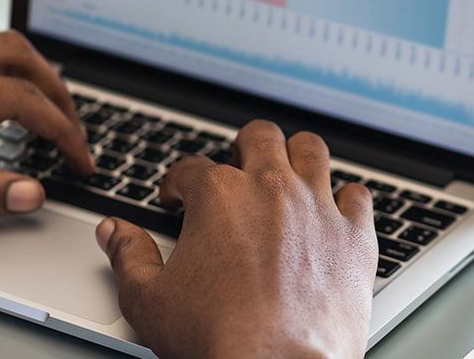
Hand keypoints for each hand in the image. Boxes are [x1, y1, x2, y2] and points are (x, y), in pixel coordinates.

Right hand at [95, 121, 377, 357]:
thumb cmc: (216, 337)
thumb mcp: (149, 300)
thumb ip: (128, 257)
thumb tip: (114, 231)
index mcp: (219, 196)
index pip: (191, 168)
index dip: (178, 183)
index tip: (177, 199)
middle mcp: (272, 189)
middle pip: (260, 137)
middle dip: (243, 148)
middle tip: (237, 170)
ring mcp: (318, 208)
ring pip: (312, 150)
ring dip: (297, 155)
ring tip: (288, 172)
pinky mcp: (355, 236)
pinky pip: (359, 196)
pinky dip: (346, 199)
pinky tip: (335, 211)